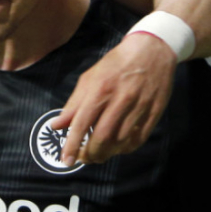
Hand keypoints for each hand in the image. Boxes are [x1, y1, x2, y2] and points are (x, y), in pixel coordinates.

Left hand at [51, 33, 175, 165]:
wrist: (151, 50)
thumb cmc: (115, 65)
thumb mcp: (90, 78)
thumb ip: (73, 104)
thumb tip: (56, 126)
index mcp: (100, 89)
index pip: (82, 123)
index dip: (72, 145)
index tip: (66, 161)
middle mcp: (120, 99)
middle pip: (102, 137)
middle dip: (90, 154)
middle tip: (83, 158)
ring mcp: (139, 106)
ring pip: (120, 141)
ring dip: (107, 154)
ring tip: (97, 155)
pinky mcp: (154, 112)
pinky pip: (138, 139)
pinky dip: (125, 149)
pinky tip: (116, 148)